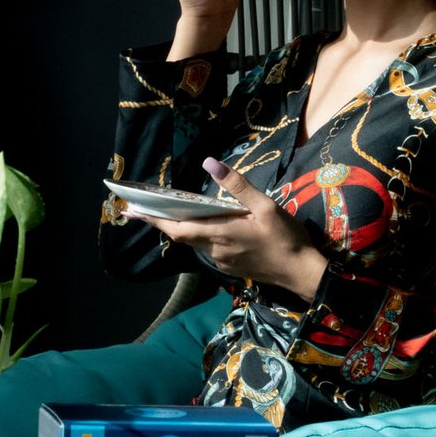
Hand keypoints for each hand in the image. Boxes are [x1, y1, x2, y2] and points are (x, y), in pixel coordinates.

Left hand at [130, 158, 328, 302]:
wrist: (302, 273)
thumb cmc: (286, 238)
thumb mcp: (266, 206)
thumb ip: (238, 186)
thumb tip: (210, 163)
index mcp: (220, 233)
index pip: (177, 228)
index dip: (154, 220)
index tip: (133, 212)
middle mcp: (215, 250)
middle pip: (181, 235)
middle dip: (160, 222)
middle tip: (141, 209)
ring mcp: (221, 261)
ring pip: (195, 242)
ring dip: (182, 227)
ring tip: (170, 210)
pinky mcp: (230, 266)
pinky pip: (209, 248)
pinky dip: (201, 235)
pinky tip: (206, 224)